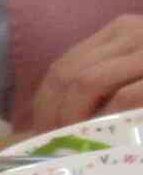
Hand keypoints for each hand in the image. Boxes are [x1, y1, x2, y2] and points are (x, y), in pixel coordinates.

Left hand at [23, 15, 142, 132]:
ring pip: (87, 82)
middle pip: (68, 73)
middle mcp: (132, 32)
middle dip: (52, 112)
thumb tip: (57, 120)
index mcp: (120, 31)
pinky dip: (106, 119)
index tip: (41, 130)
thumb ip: (104, 82)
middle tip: (53, 143)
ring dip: (72, 117)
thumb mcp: (132, 72)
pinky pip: (123, 98)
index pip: (64, 65)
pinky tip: (106, 136)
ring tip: (75, 142)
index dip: (45, 102)